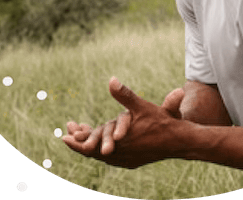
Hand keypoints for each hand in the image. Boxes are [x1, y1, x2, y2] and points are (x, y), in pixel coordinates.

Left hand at [63, 77, 184, 167]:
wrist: (178, 141)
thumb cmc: (160, 122)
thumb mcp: (141, 106)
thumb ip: (124, 95)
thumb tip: (111, 80)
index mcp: (118, 143)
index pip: (89, 147)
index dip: (76, 142)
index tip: (64, 135)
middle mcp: (120, 154)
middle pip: (92, 153)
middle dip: (80, 142)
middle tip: (69, 133)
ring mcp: (126, 160)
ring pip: (101, 157)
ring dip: (91, 146)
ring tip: (82, 135)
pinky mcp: (132, 162)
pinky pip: (112, 159)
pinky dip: (102, 151)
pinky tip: (101, 145)